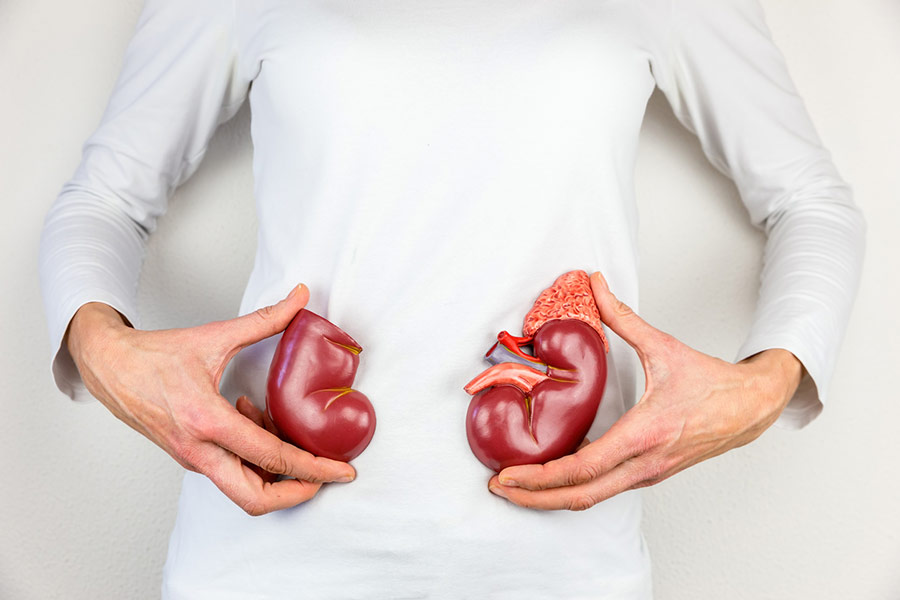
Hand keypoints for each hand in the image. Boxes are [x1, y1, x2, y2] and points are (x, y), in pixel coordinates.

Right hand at [67, 284, 356, 515]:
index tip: (342, 470)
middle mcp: (199, 450)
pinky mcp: (190, 457)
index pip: (272, 458)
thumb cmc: (152, 357)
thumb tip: (300, 297)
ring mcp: (192, 458)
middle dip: (297, 493)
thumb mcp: (214, 336)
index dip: (314, 468)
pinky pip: (230, 470)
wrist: (108, 367)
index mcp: (207, 422)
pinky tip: (253, 416)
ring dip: (273, 468)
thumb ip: (265, 319)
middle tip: (327, 474)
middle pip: (255, 498)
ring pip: (242, 487)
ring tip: (285, 428)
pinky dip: (252, 454)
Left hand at [487, 271, 802, 510]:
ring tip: (518, 486)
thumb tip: (595, 284)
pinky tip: (554, 477)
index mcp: (644, 434)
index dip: (541, 477)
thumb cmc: (713, 384)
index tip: (508, 476)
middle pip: (580, 497)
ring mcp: (648, 473)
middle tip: (499, 488)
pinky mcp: (649, 474)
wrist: (753, 408)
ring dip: (552, 497)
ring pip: (593, 498)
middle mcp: (645, 463)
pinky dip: (575, 489)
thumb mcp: (664, 347)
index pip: (584, 468)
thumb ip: (623, 317)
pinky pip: (606, 490)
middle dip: (534, 498)